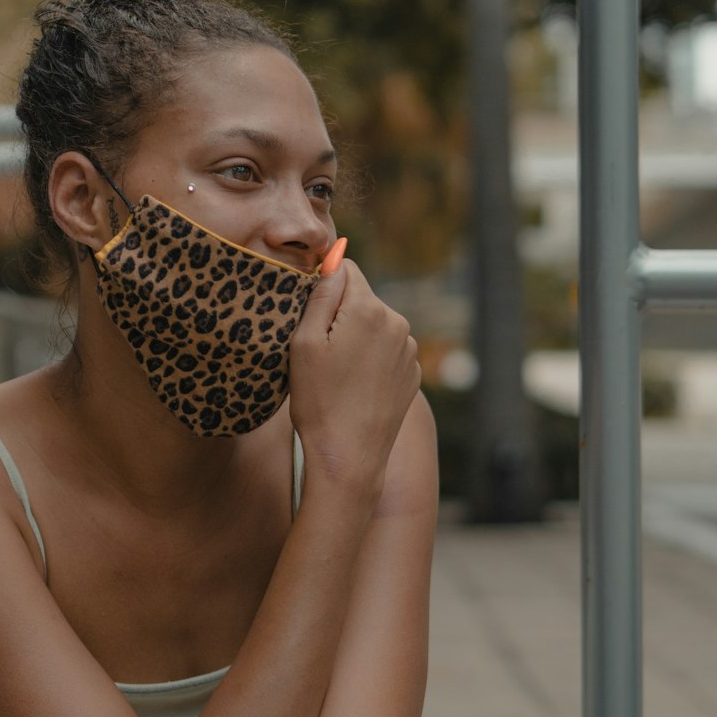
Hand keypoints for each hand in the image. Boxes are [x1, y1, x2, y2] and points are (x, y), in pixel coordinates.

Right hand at [289, 259, 420, 497]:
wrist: (349, 458)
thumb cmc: (319, 403)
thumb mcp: (304, 344)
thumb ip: (321, 295)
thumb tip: (336, 258)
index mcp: (370, 310)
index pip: (346, 270)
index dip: (323, 288)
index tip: (310, 318)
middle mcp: (397, 323)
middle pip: (362, 299)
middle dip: (340, 316)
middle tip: (319, 354)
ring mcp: (408, 350)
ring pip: (374, 326)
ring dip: (356, 339)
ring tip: (337, 376)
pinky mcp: (412, 374)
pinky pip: (386, 352)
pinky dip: (370, 361)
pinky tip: (355, 388)